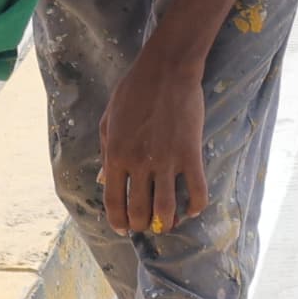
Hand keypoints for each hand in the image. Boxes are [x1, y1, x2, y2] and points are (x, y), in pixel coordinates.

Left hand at [97, 46, 208, 234]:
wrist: (166, 69)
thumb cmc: (133, 91)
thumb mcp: (108, 119)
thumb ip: (105, 151)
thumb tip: (101, 179)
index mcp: (115, 154)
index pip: (113, 200)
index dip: (117, 220)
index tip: (121, 229)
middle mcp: (139, 163)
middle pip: (139, 210)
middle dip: (140, 225)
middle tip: (143, 226)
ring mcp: (167, 160)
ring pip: (166, 208)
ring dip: (165, 222)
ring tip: (165, 224)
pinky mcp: (191, 154)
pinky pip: (196, 191)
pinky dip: (194, 207)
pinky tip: (190, 210)